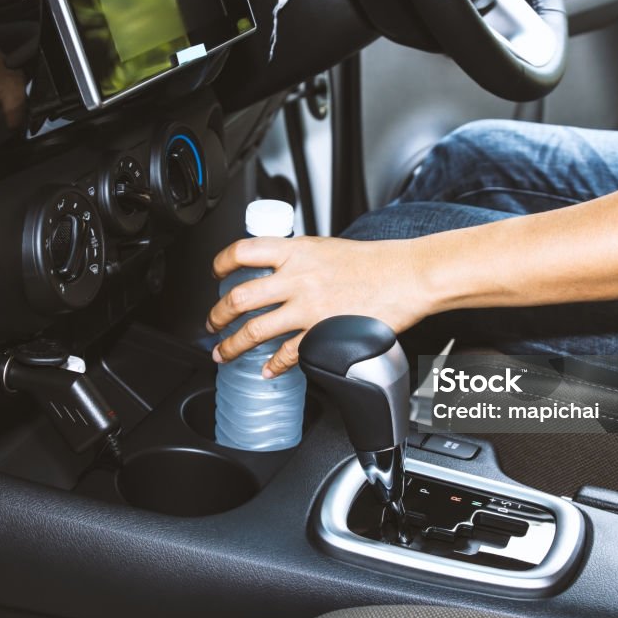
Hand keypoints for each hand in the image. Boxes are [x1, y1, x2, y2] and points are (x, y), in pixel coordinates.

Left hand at [207, 236, 432, 377]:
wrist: (406, 277)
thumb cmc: (373, 263)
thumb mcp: (326, 248)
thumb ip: (297, 258)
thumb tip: (275, 268)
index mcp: (296, 252)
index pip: (243, 251)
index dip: (221, 263)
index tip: (215, 274)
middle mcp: (297, 278)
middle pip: (239, 297)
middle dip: (217, 314)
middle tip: (211, 323)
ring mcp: (308, 308)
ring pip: (255, 330)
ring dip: (232, 345)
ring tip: (224, 352)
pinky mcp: (323, 333)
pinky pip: (288, 354)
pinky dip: (273, 365)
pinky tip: (267, 369)